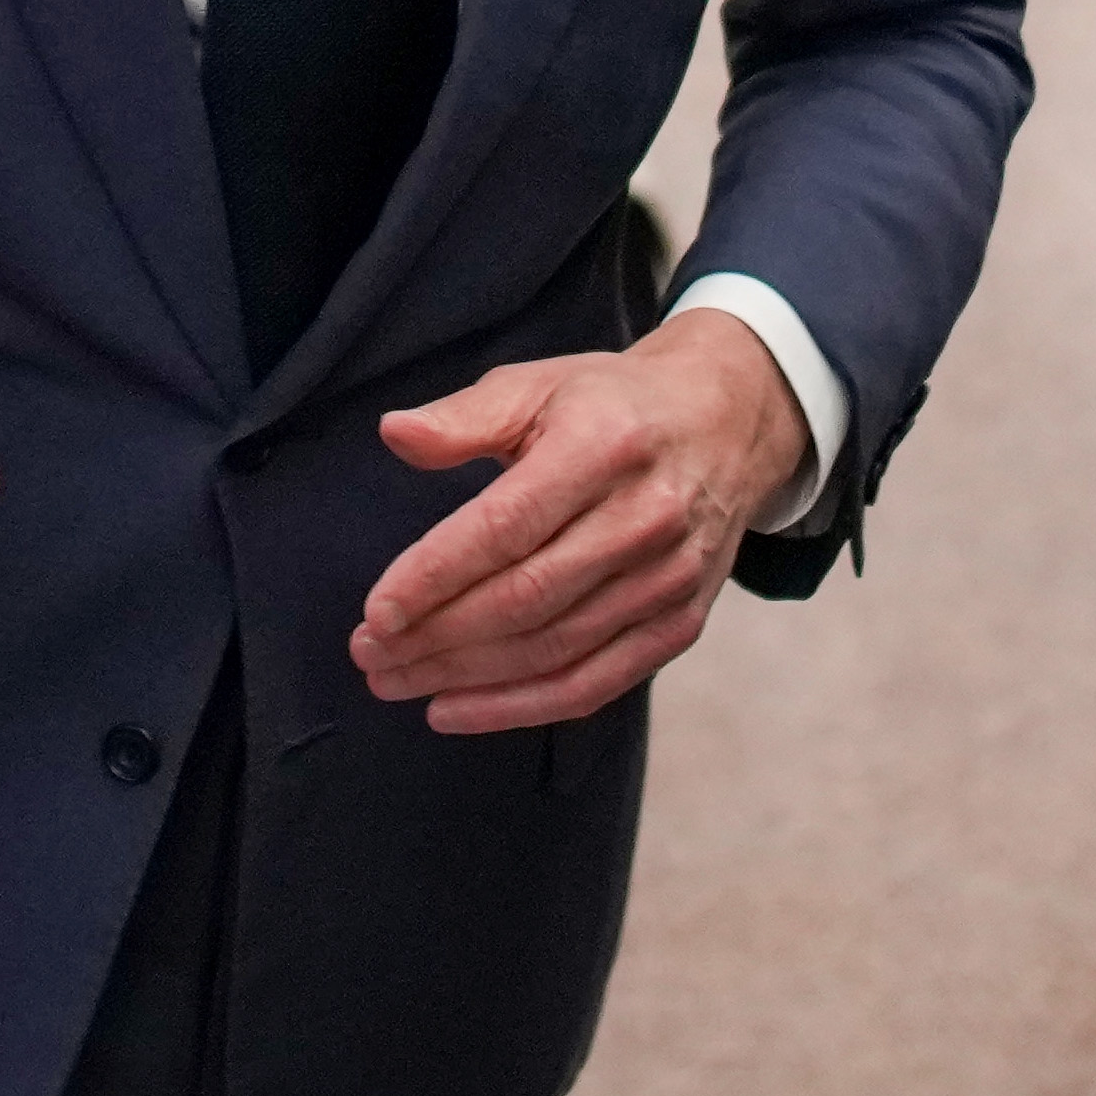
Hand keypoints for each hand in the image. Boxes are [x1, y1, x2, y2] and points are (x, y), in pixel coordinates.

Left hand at [349, 309, 804, 732]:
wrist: (728, 425)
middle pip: (526, 598)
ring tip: (395, 680)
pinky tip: (456, 710)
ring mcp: (669, 578)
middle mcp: (645, 517)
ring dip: (465, 677)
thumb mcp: (539, 385)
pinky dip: (521, 707)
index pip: (506, 526)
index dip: (436, 575)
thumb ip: (465, 416)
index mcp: (602, 446)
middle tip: (368, 653)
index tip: (376, 612)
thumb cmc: (611, 405)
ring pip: (554, 648)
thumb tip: (396, 434)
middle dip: (436, 636)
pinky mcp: (682, 623)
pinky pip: (596, 684)